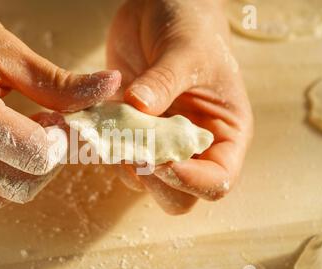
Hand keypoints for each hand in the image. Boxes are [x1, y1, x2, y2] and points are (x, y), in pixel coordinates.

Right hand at [0, 0, 120, 208]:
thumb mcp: (9, 51)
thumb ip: (60, 83)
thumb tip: (110, 86)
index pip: (33, 156)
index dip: (59, 142)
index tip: (60, 120)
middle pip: (19, 187)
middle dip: (46, 163)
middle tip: (46, 129)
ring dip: (23, 172)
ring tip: (21, 132)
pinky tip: (0, 141)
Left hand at [107, 0, 252, 213]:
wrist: (160, 10)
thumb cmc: (190, 26)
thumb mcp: (186, 50)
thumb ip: (165, 81)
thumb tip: (138, 109)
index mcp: (224, 133)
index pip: (218, 181)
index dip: (192, 181)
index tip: (163, 161)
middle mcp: (194, 146)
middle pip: (180, 196)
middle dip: (157, 182)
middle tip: (135, 153)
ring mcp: (160, 142)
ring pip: (144, 181)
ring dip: (126, 166)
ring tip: (112, 135)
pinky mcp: (131, 132)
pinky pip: (118, 157)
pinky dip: (106, 150)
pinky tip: (97, 128)